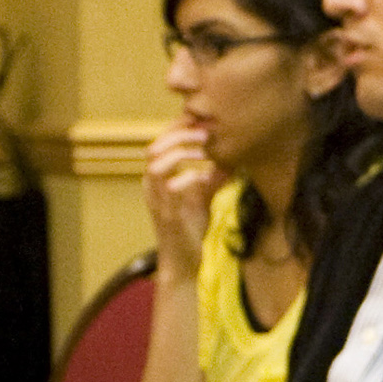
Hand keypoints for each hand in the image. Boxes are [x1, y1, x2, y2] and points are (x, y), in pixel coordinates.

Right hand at [144, 121, 220, 276]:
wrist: (183, 261)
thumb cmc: (189, 228)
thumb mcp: (203, 198)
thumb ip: (212, 178)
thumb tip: (231, 160)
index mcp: (157, 180)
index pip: (159, 144)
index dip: (176, 129)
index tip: (201, 120)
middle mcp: (151, 187)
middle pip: (153, 148)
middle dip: (178, 134)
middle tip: (205, 130)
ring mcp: (157, 201)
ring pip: (156, 164)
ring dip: (181, 152)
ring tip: (205, 149)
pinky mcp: (168, 215)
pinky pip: (171, 189)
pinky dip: (188, 177)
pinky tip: (205, 174)